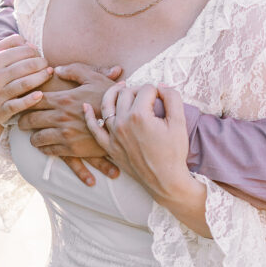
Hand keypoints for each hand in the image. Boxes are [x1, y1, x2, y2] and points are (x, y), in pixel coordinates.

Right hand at [0, 35, 52, 136]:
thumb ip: (6, 44)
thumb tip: (28, 42)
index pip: (21, 51)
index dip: (34, 51)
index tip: (39, 55)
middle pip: (26, 66)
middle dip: (41, 63)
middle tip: (47, 64)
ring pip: (25, 83)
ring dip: (42, 77)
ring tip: (49, 73)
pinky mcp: (0, 111)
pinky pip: (19, 104)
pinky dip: (31, 99)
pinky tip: (40, 94)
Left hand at [18, 62, 122, 186]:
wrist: (125, 121)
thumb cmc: (110, 97)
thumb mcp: (94, 77)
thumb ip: (73, 70)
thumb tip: (56, 70)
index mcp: (63, 99)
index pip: (33, 100)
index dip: (25, 100)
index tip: (23, 102)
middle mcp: (60, 117)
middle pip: (29, 120)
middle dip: (23, 121)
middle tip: (23, 121)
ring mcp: (65, 134)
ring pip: (36, 139)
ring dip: (33, 137)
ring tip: (34, 135)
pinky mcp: (72, 149)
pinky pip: (49, 151)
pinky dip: (44, 148)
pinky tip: (47, 145)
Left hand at [83, 84, 208, 236]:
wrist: (165, 181)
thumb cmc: (174, 152)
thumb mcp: (179, 122)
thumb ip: (172, 98)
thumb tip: (161, 86)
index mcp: (139, 115)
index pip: (146, 89)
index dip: (157, 91)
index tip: (164, 99)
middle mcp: (122, 123)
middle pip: (126, 93)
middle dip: (137, 89)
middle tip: (148, 95)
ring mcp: (113, 135)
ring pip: (108, 105)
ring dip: (114, 93)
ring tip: (121, 87)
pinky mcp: (110, 146)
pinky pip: (94, 129)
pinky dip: (89, 117)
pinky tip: (86, 106)